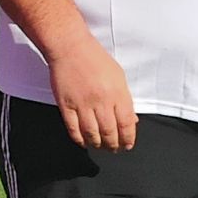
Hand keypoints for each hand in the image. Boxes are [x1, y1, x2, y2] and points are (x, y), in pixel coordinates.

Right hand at [45, 34, 136, 150]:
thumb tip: (131, 120)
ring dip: (98, 144)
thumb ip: (125, 100)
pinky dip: (79, 139)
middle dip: (113, 145)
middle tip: (114, 149)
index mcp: (118, 93)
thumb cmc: (97, 60)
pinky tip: (84, 142)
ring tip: (101, 146)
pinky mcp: (66, 105)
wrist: (71, 48)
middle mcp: (101, 101)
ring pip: (92, 134)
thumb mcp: (119, 77)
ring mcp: (83, 104)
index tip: (127, 145)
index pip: (126, 124)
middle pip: (110, 132)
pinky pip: (73, 129)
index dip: (128, 138)